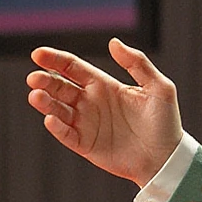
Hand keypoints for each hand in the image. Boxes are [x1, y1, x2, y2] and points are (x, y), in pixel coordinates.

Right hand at [27, 38, 182, 186]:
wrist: (167, 159)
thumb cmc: (165, 122)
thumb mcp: (158, 87)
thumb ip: (137, 63)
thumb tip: (113, 42)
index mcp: (104, 85)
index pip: (73, 68)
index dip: (55, 60)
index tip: (37, 54)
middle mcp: (90, 102)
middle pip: (60, 87)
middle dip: (45, 81)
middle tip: (34, 78)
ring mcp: (86, 124)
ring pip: (58, 110)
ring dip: (45, 103)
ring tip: (36, 96)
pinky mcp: (86, 145)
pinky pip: (66, 134)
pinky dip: (57, 127)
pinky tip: (51, 119)